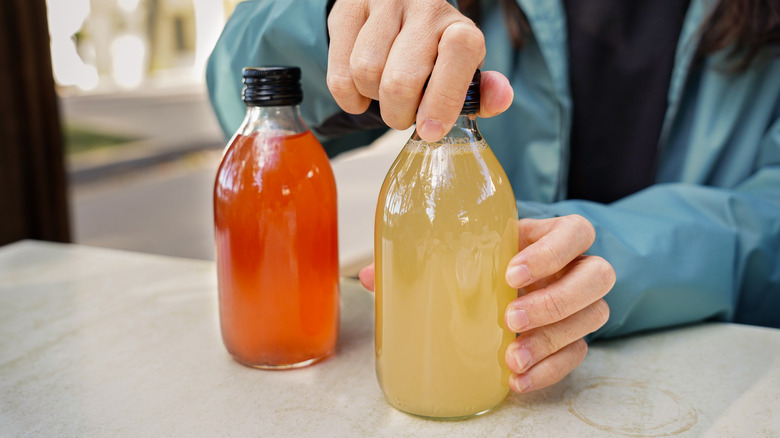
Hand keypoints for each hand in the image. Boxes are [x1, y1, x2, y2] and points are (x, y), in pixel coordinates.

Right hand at [327, 0, 512, 141]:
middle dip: (399, 114)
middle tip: (404, 116)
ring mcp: (383, 4)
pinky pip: (339, 71)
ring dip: (373, 100)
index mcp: (458, 26)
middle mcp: (424, 7)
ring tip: (384, 94)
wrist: (397, 12)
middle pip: (401, 80)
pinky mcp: (348, 11)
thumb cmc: (432, 53)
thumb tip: (500, 98)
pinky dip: (348, 96)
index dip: (443, 100)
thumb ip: (481, 92)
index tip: (430, 130)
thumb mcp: (461, 72)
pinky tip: (360, 92)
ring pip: (366, 73)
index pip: (459, 54)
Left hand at [358, 215, 614, 393]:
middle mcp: (575, 267)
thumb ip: (422, 257)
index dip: (551, 252)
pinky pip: (578, 354)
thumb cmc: (488, 257)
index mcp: (549, 234)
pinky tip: (518, 379)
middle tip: (510, 319)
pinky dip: (550, 370)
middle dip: (555, 301)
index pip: (574, 232)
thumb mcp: (466, 248)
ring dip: (552, 340)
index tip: (511, 272)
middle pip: (597, 277)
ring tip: (510, 358)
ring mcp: (580, 303)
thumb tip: (366, 277)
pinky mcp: (575, 336)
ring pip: (594, 317)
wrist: (518, 278)